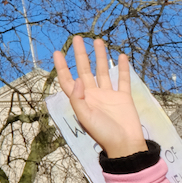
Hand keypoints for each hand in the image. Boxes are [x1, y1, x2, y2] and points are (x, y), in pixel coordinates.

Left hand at [54, 37, 147, 158]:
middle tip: (78, 38)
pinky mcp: (123, 97)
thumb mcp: (85, 117)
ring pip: (103, 70)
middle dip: (81, 54)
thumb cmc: (102, 133)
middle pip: (85, 69)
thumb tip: (77, 80)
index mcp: (81, 99)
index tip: (57, 52)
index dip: (62, 66)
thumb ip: (78, 99)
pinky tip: (121, 56)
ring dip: (101, 56)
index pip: (68, 79)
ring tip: (98, 41)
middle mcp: (93, 94)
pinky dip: (123, 68)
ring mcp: (108, 94)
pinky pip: (123, 79)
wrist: (125, 144)